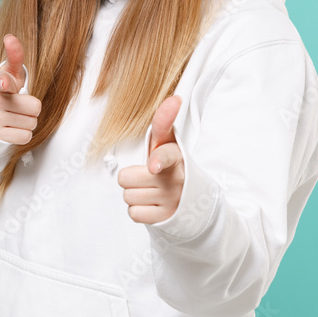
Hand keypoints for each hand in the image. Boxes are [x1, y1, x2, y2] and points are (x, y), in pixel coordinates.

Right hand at [0, 34, 40, 143]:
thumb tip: (10, 37)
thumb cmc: (4, 93)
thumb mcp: (9, 75)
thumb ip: (15, 57)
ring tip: (15, 117)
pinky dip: (23, 134)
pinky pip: (26, 136)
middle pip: (35, 107)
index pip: (3, 80)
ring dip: (28, 122)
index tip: (5, 82)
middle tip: (19, 107)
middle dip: (31, 109)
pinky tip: (12, 129)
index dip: (5, 81)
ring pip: (32, 123)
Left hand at [117, 95, 185, 224]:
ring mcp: (171, 200)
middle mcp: (176, 179)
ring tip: (150, 190)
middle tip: (146, 177)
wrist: (190, 200)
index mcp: (176, 157)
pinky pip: (134, 213)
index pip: (167, 155)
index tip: (154, 166)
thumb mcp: (167, 143)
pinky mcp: (166, 218)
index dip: (159, 160)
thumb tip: (175, 98)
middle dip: (131, 178)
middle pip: (127, 178)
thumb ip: (164, 122)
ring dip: (134, 194)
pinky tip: (151, 204)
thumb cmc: (170, 165)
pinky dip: (138, 210)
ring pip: (128, 196)